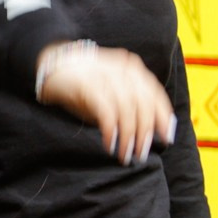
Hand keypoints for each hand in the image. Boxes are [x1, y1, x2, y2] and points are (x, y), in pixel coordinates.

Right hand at [36, 42, 174, 163]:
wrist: (50, 63)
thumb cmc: (83, 82)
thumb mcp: (111, 89)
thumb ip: (130, 104)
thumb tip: (149, 131)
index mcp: (131, 68)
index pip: (155, 94)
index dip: (163, 117)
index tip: (166, 137)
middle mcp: (121, 69)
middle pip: (143, 103)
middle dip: (145, 132)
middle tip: (141, 153)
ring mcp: (104, 75)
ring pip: (127, 110)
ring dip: (128, 136)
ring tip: (125, 154)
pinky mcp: (87, 84)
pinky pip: (106, 111)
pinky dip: (111, 130)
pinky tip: (109, 143)